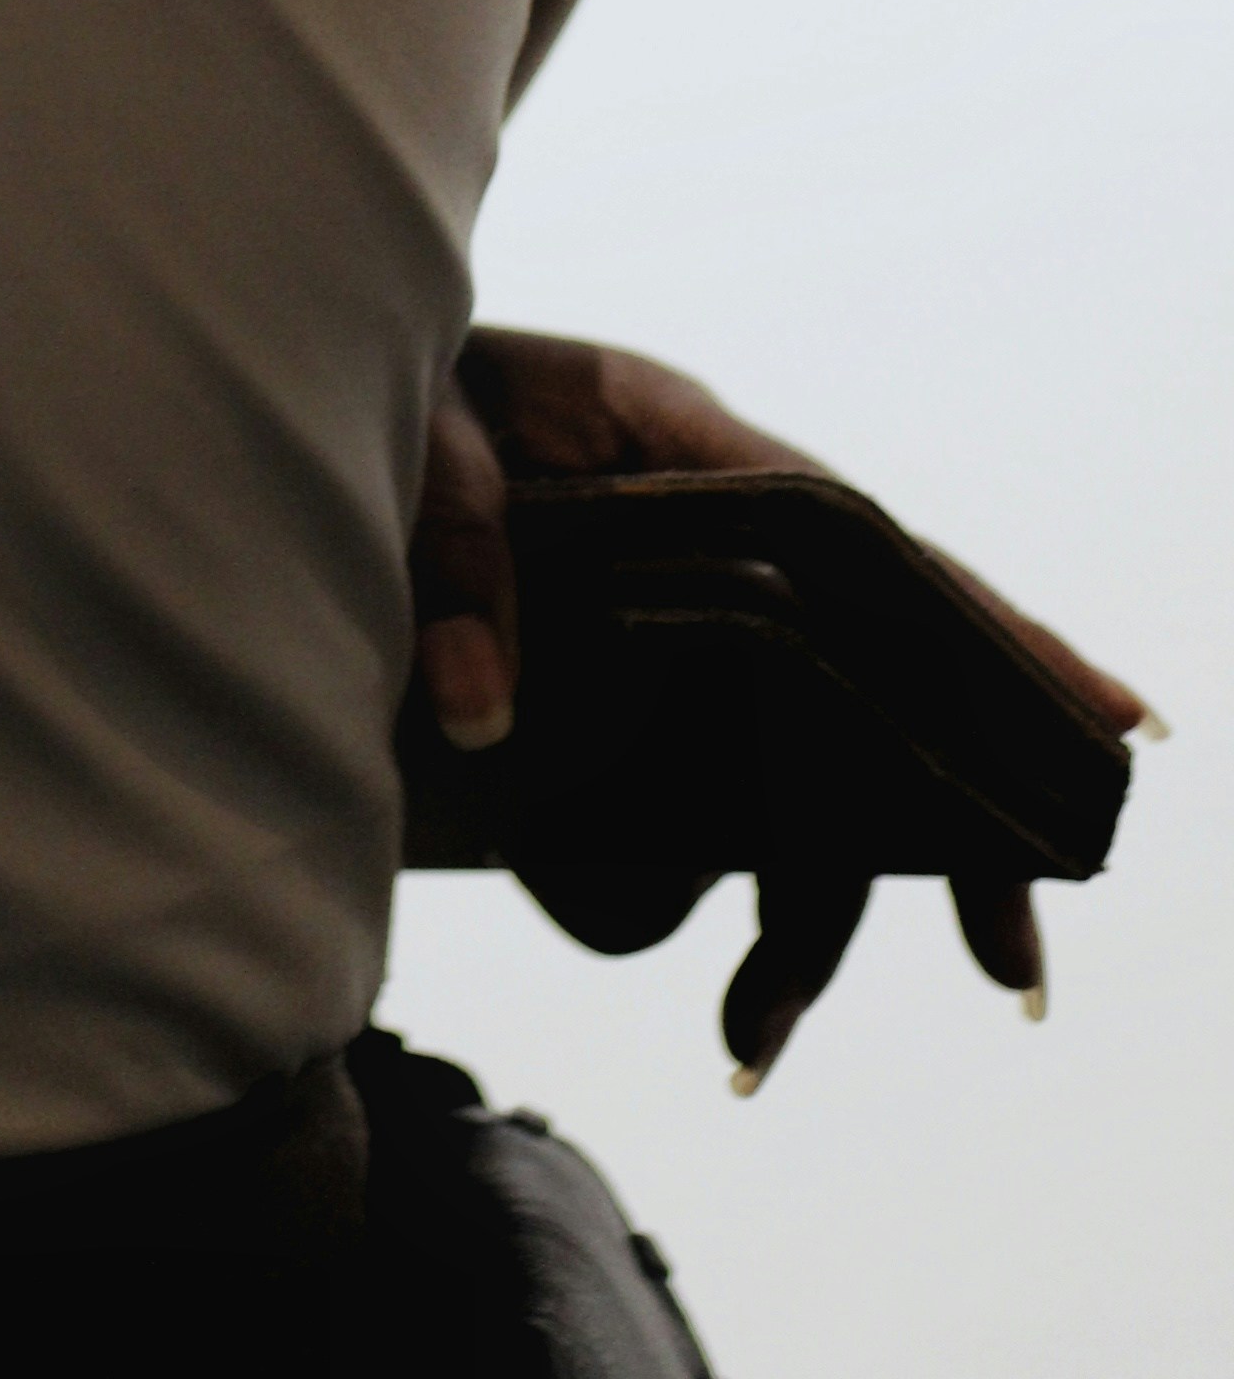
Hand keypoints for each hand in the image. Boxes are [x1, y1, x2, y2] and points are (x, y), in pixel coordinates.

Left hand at [410, 326, 1154, 1087]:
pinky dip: (726, 851)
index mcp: (678, 432)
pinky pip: (704, 756)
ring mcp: (664, 587)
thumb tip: (483, 711)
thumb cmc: (375, 381)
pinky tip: (736, 947)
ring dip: (810, 879)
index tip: (1105, 720)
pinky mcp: (607, 654)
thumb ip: (456, 552)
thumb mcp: (416, 439)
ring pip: (791, 740)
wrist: (299, 377)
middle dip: (943, 821)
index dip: (989, 629)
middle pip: (865, 671)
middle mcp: (702, 513)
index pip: (866, 539)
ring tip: (768, 1028)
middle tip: (1012, 964)